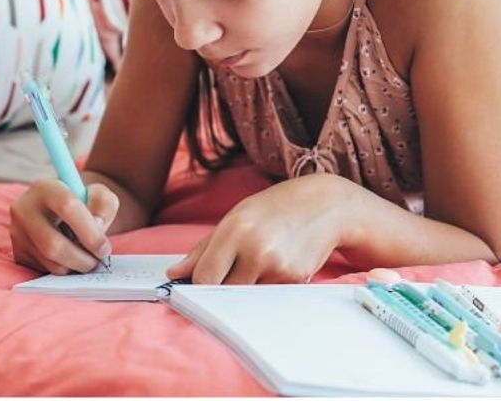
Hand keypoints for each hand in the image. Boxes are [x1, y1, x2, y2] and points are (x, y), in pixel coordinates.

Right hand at [10, 179, 117, 274]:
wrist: (63, 211)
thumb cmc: (85, 202)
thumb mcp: (100, 195)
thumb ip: (104, 205)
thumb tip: (96, 226)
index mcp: (45, 187)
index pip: (67, 207)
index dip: (89, 231)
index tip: (104, 247)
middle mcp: (24, 209)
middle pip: (53, 244)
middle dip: (81, 258)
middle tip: (98, 261)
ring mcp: (18, 232)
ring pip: (49, 261)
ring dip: (74, 266)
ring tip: (88, 259)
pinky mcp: (18, 252)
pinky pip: (44, 269)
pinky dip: (64, 269)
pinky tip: (72, 259)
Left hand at [165, 173, 349, 284]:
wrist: (325, 204)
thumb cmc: (275, 208)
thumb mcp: (236, 216)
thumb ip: (203, 248)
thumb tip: (175, 274)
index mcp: (235, 230)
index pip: (203, 277)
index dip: (198, 284)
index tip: (200, 282)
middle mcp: (256, 250)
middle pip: (222, 292)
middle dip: (223, 285)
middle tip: (236, 267)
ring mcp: (278, 267)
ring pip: (246, 296)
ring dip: (248, 286)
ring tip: (262, 258)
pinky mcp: (296, 280)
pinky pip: (269, 295)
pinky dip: (269, 285)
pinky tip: (281, 261)